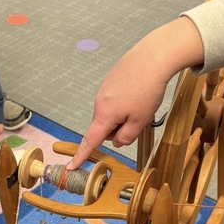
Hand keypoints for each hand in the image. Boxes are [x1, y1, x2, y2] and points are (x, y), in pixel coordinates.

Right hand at [68, 17, 203, 169]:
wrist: (152, 57)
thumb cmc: (147, 90)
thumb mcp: (140, 121)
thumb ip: (126, 137)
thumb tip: (116, 141)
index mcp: (104, 115)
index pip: (90, 140)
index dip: (81, 155)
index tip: (71, 166)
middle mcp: (99, 102)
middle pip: (105, 127)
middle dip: (119, 129)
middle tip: (139, 120)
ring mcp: (104, 89)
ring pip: (111, 113)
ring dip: (124, 115)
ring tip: (142, 103)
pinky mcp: (111, 80)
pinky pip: (115, 100)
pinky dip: (125, 103)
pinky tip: (139, 93)